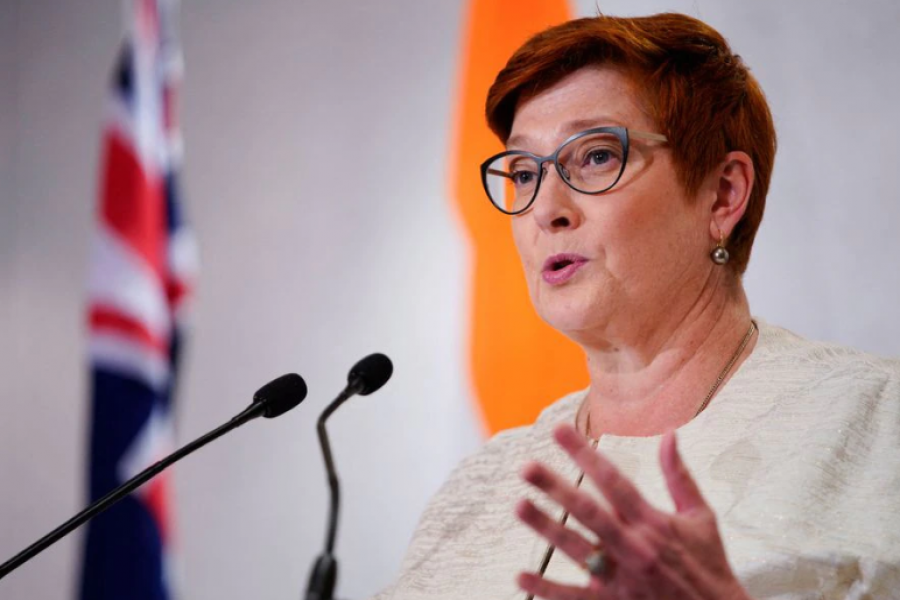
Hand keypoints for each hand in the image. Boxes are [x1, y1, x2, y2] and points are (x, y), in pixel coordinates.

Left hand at [515, 424, 750, 599]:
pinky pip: (575, 597)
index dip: (583, 453)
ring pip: (577, 549)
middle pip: (588, 511)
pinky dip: (547, 589)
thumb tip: (669, 435)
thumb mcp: (701, 518)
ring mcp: (622, 578)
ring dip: (546, 528)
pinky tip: (521, 577)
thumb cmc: (709, 567)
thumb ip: (679, 475)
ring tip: (519, 506)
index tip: (558, 430)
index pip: (612, 479)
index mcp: (652, 521)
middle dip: (555, 487)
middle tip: (526, 467)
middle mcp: (634, 546)